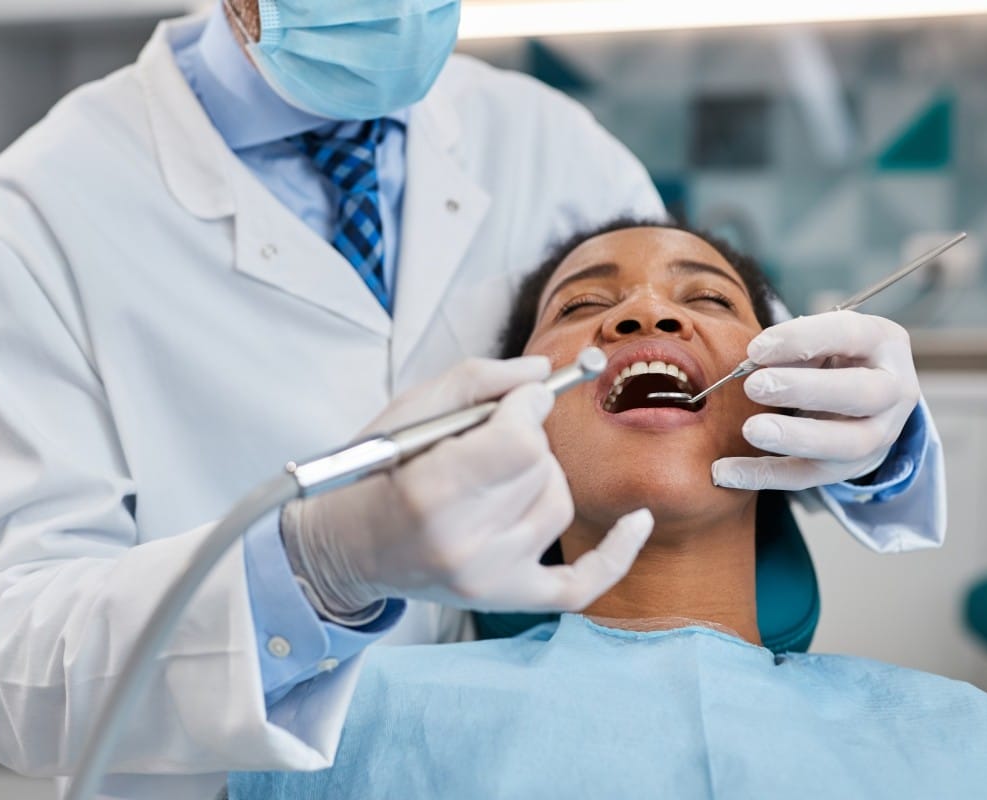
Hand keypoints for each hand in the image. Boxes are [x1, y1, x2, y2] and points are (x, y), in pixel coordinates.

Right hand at [284, 357, 653, 614]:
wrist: (348, 546)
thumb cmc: (375, 472)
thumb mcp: (409, 411)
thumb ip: (480, 380)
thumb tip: (544, 374)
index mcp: (432, 492)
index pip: (520, 441)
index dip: (527, 408)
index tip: (519, 398)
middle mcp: (464, 543)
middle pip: (542, 467)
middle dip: (524, 440)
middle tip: (486, 443)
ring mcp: (489, 577)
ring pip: (559, 503)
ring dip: (541, 478)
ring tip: (495, 478)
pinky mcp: (507, 598)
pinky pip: (582, 583)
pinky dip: (616, 553)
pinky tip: (639, 522)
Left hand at [712, 311, 918, 491]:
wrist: (865, 402)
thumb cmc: (835, 358)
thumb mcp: (825, 339)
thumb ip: (796, 345)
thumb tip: (754, 359)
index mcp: (886, 344)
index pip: (852, 335)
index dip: (802, 339)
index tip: (755, 348)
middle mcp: (893, 392)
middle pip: (861, 394)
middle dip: (805, 390)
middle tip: (754, 386)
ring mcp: (878, 436)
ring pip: (846, 444)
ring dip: (795, 437)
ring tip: (751, 430)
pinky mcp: (847, 469)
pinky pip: (806, 477)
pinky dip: (764, 476)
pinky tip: (726, 472)